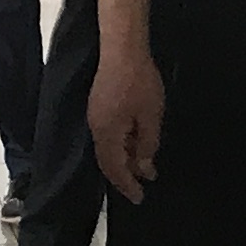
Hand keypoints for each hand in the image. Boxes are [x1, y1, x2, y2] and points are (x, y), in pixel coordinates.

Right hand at [89, 47, 163, 204]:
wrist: (122, 48)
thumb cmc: (139, 81)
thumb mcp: (150, 116)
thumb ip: (147, 144)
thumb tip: (144, 167)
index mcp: (107, 133)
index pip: (115, 169)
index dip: (127, 185)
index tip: (139, 197)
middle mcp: (96, 128)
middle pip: (107, 161)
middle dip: (124, 175)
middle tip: (140, 186)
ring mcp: (95, 115)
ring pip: (107, 148)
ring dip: (123, 159)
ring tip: (142, 165)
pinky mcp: (98, 105)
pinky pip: (107, 135)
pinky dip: (120, 145)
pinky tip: (134, 142)